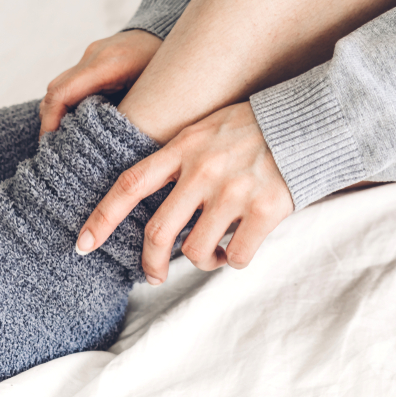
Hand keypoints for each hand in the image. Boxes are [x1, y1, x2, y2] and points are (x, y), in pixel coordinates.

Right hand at [39, 30, 161, 136]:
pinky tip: (78, 120)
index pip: (62, 92)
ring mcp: (90, 54)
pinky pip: (71, 82)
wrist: (169, 32)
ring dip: (58, 112)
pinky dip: (69, 102)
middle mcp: (93, 55)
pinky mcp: (92, 58)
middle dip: (50, 120)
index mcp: (106, 64)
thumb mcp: (152, 96)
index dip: (51, 120)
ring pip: (59, 86)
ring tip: (66, 137)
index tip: (50, 142)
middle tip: (56, 146)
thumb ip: (127, 117)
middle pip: (54, 90)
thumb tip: (107, 147)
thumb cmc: (169, 67)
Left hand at [76, 102, 293, 282]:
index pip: (129, 185)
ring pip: (196, 251)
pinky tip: (240, 245)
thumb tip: (147, 203)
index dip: (101, 217)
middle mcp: (203, 170)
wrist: (312, 121)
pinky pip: (237, 256)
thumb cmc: (253, 129)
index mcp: (182, 148)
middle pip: (158, 233)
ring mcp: (234, 191)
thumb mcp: (205, 129)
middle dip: (150, 263)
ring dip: (202, 260)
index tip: (83, 244)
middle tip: (152, 275)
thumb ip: (177, 160)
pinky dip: (234, 259)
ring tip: (215, 249)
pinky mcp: (266, 210)